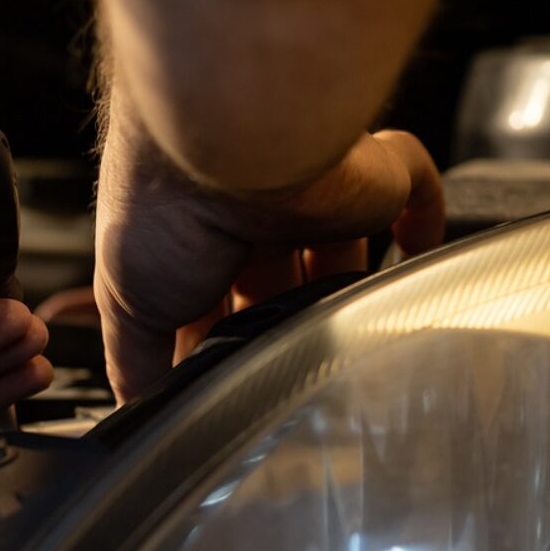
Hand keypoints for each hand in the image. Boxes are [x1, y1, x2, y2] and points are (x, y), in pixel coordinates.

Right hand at [93, 110, 443, 402]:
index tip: (221, 392)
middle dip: (279, 329)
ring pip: (342, 251)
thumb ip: (135, 360)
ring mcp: (314, 194)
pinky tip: (417, 253)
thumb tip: (144, 410)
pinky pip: (414, 190)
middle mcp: (252, 212)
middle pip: (282, 286)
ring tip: (341, 343)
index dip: (218, 346)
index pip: (213, 303)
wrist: (226, 140)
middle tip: (282, 376)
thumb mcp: (126, 302)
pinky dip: (423, 222)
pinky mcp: (370, 176)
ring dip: (341, 296)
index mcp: (191, 232)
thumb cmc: (164, 203)